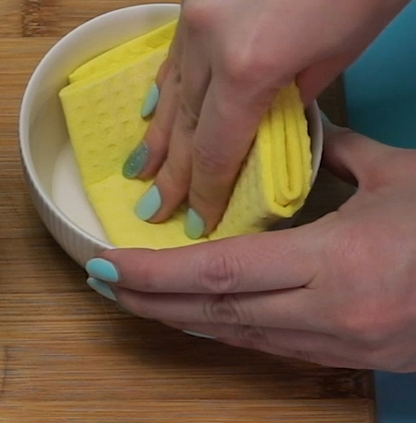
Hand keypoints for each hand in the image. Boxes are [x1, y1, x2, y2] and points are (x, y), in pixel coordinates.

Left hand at [87, 120, 415, 371]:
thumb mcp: (399, 178)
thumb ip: (337, 155)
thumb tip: (295, 130)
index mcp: (337, 263)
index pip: (220, 271)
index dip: (156, 272)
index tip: (107, 263)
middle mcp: (330, 313)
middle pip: (216, 312)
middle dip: (151, 300)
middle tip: (102, 283)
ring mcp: (341, 344)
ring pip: (238, 335)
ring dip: (180, 318)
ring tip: (134, 299)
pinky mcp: (353, 359)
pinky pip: (269, 347)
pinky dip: (224, 329)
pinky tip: (195, 317)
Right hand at [131, 0, 415, 237]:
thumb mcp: (342, 53)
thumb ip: (290, 96)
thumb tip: (262, 119)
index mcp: (251, 61)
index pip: (214, 145)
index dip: (204, 189)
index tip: (194, 218)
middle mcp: (208, 31)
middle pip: (181, 116)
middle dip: (169, 168)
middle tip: (151, 205)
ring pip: (170, 74)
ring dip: (158, 125)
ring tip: (140, 164)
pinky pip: (176, 34)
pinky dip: (172, 69)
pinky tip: (157, 97)